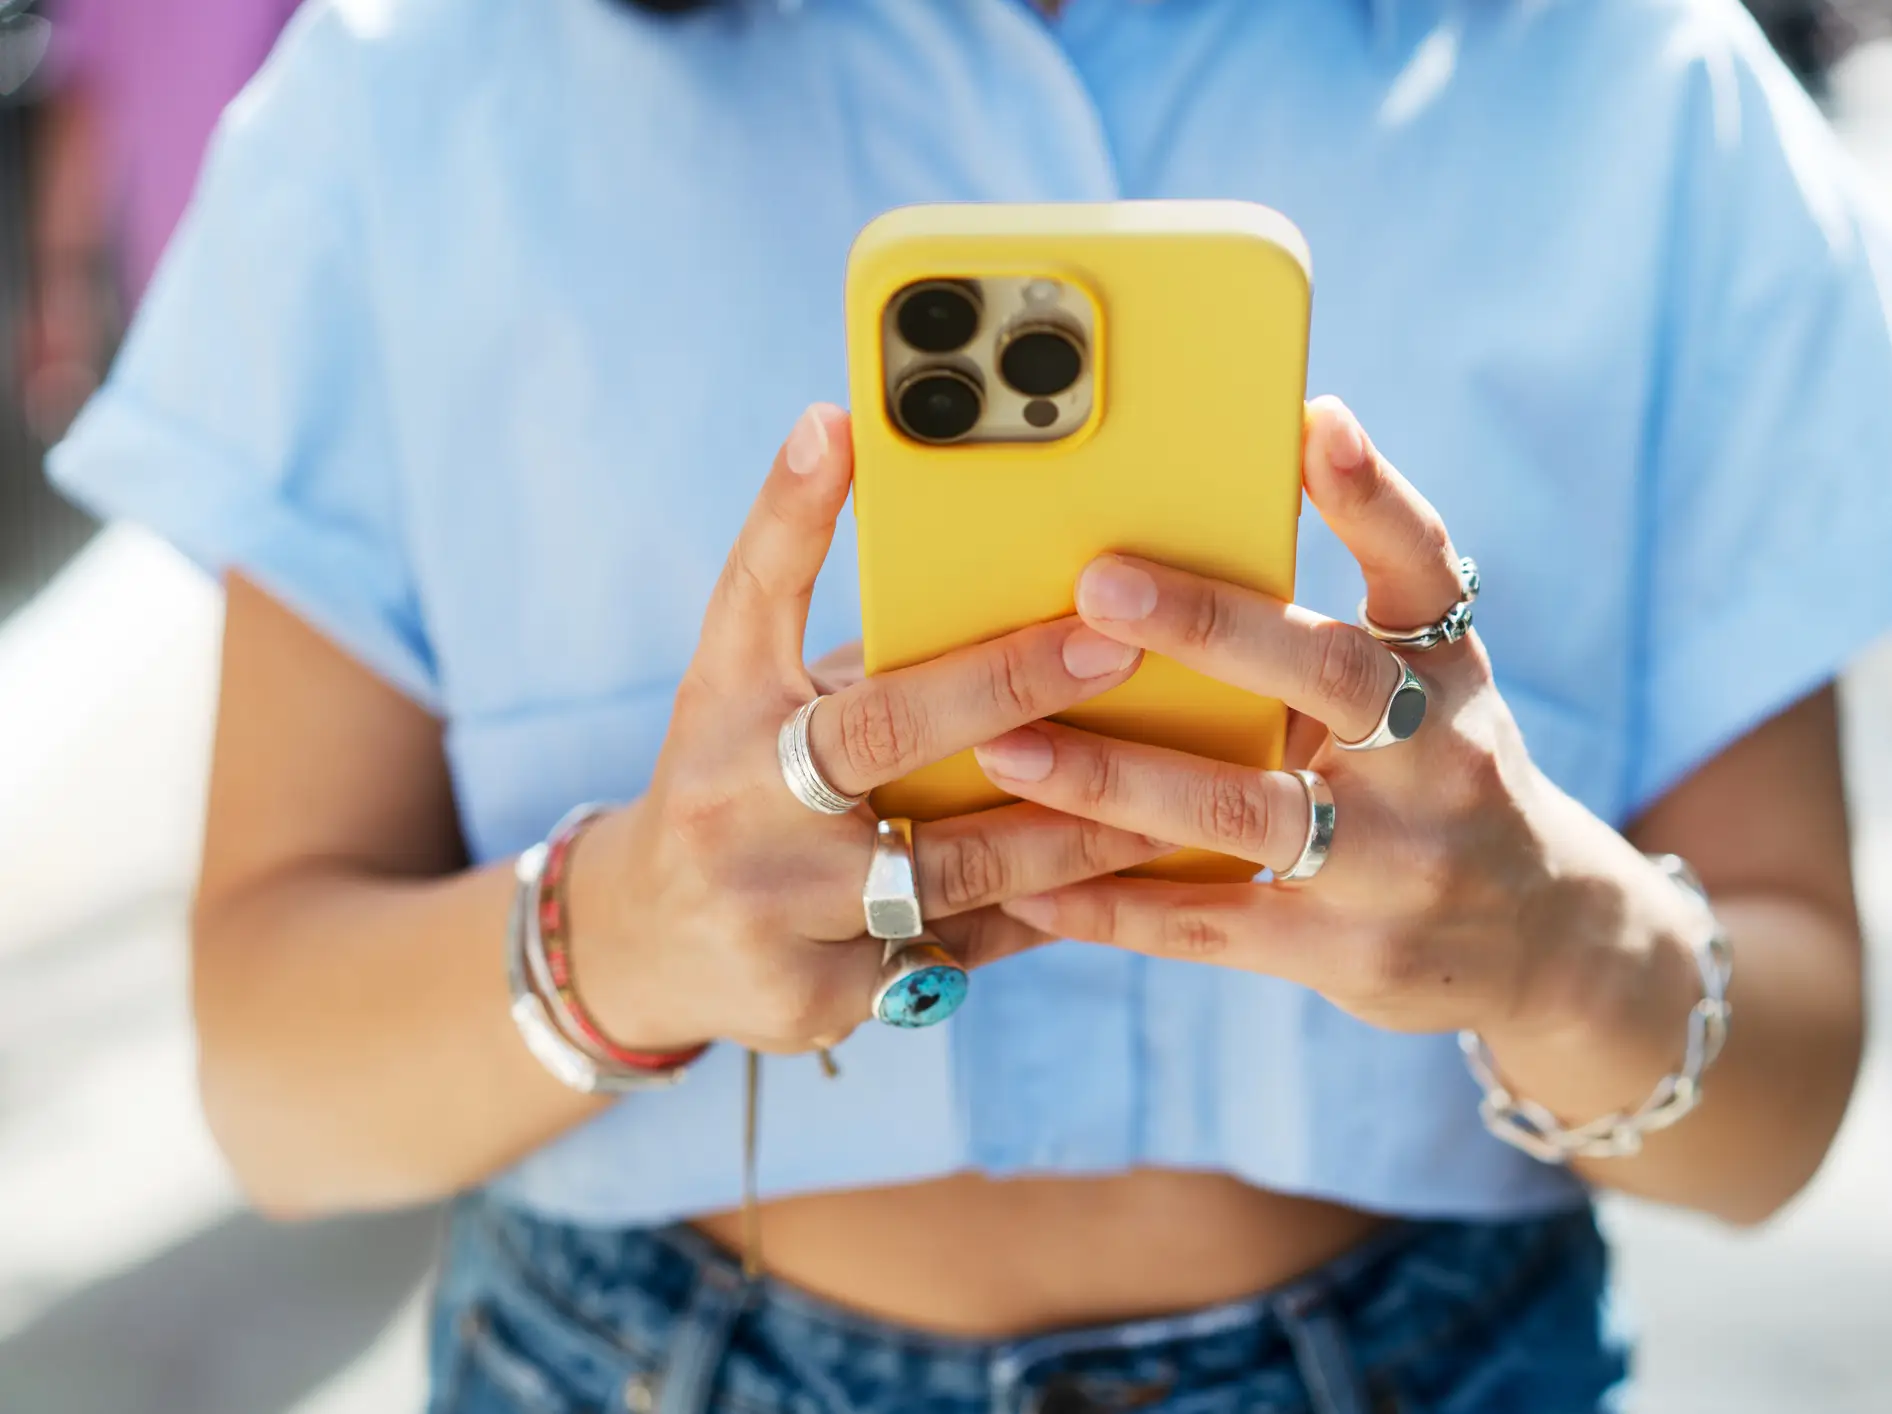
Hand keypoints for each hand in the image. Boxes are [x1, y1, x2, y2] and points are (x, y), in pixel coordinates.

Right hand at [566, 405, 1169, 1054]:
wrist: (646, 944)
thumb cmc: (736, 779)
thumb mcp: (752, 690)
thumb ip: (838, 620)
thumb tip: (924, 495)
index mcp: (720, 709)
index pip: (751, 593)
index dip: (793, 511)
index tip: (845, 426)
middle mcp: (735, 804)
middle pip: (882, 735)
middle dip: (1011, 687)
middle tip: (1122, 646)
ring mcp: (774, 910)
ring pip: (956, 864)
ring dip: (1077, 825)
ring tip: (1180, 788)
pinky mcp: (820, 997)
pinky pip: (967, 947)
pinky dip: (1052, 909)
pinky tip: (1138, 883)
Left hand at [978, 397, 1693, 1044]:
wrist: (1540, 935)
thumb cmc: (1439, 773)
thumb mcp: (1426, 686)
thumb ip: (1337, 616)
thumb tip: (1242, 483)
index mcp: (1446, 668)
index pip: (1419, 565)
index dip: (1370, 493)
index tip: (1310, 422)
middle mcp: (1438, 757)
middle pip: (1324, 676)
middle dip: (1209, 627)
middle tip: (1093, 584)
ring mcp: (1397, 862)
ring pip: (1248, 811)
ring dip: (1119, 779)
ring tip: (1007, 746)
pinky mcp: (1345, 952)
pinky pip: (1211, 927)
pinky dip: (1114, 906)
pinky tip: (1026, 887)